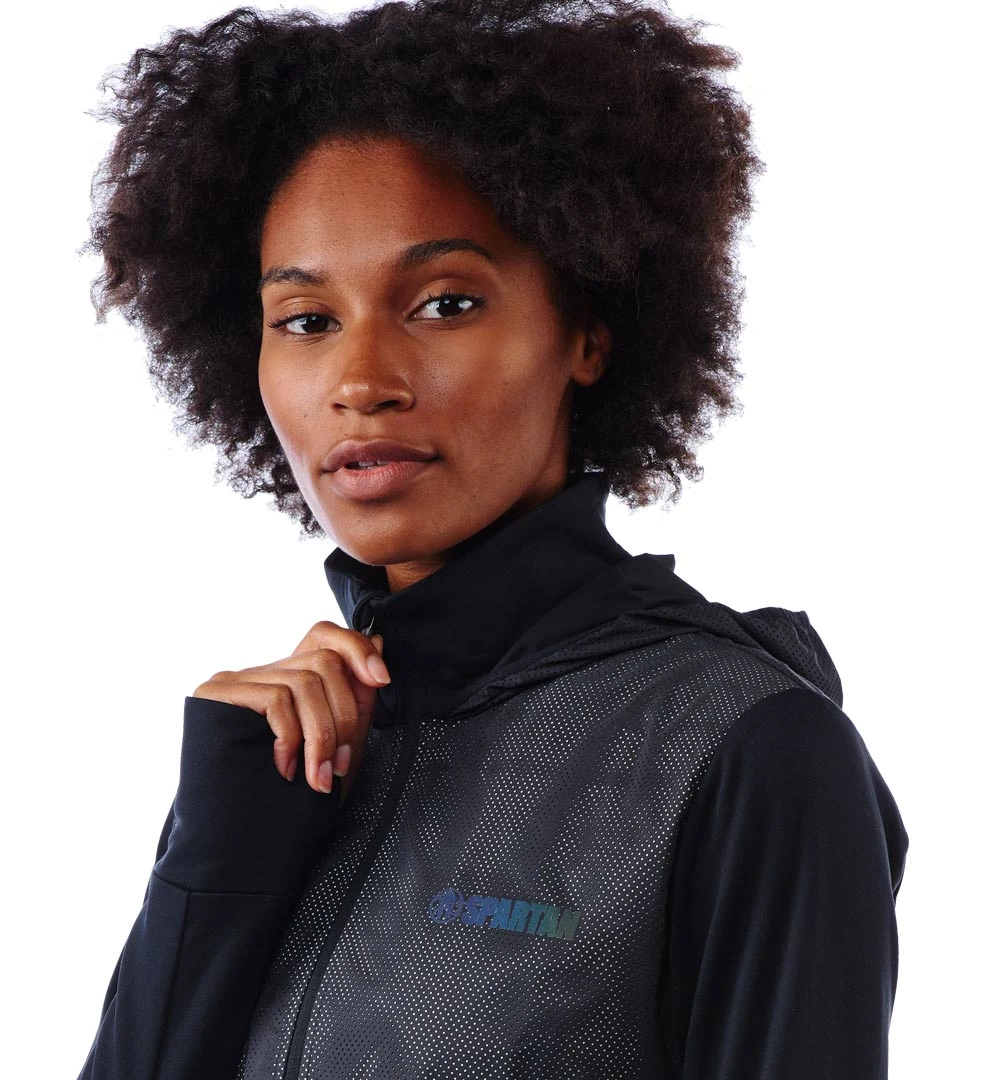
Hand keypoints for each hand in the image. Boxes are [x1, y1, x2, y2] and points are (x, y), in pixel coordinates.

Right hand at [190, 621, 390, 794]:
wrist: (242, 844)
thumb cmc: (294, 800)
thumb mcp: (340, 742)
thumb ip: (357, 695)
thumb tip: (377, 640)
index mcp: (290, 680)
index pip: (325, 634)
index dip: (358, 649)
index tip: (382, 680)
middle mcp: (261, 673)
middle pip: (324, 661)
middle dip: (343, 716)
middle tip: (338, 765)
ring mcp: (235, 681)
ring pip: (305, 681)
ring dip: (321, 735)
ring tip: (318, 777)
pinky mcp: (215, 694)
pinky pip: (275, 698)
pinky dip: (290, 737)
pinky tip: (286, 769)